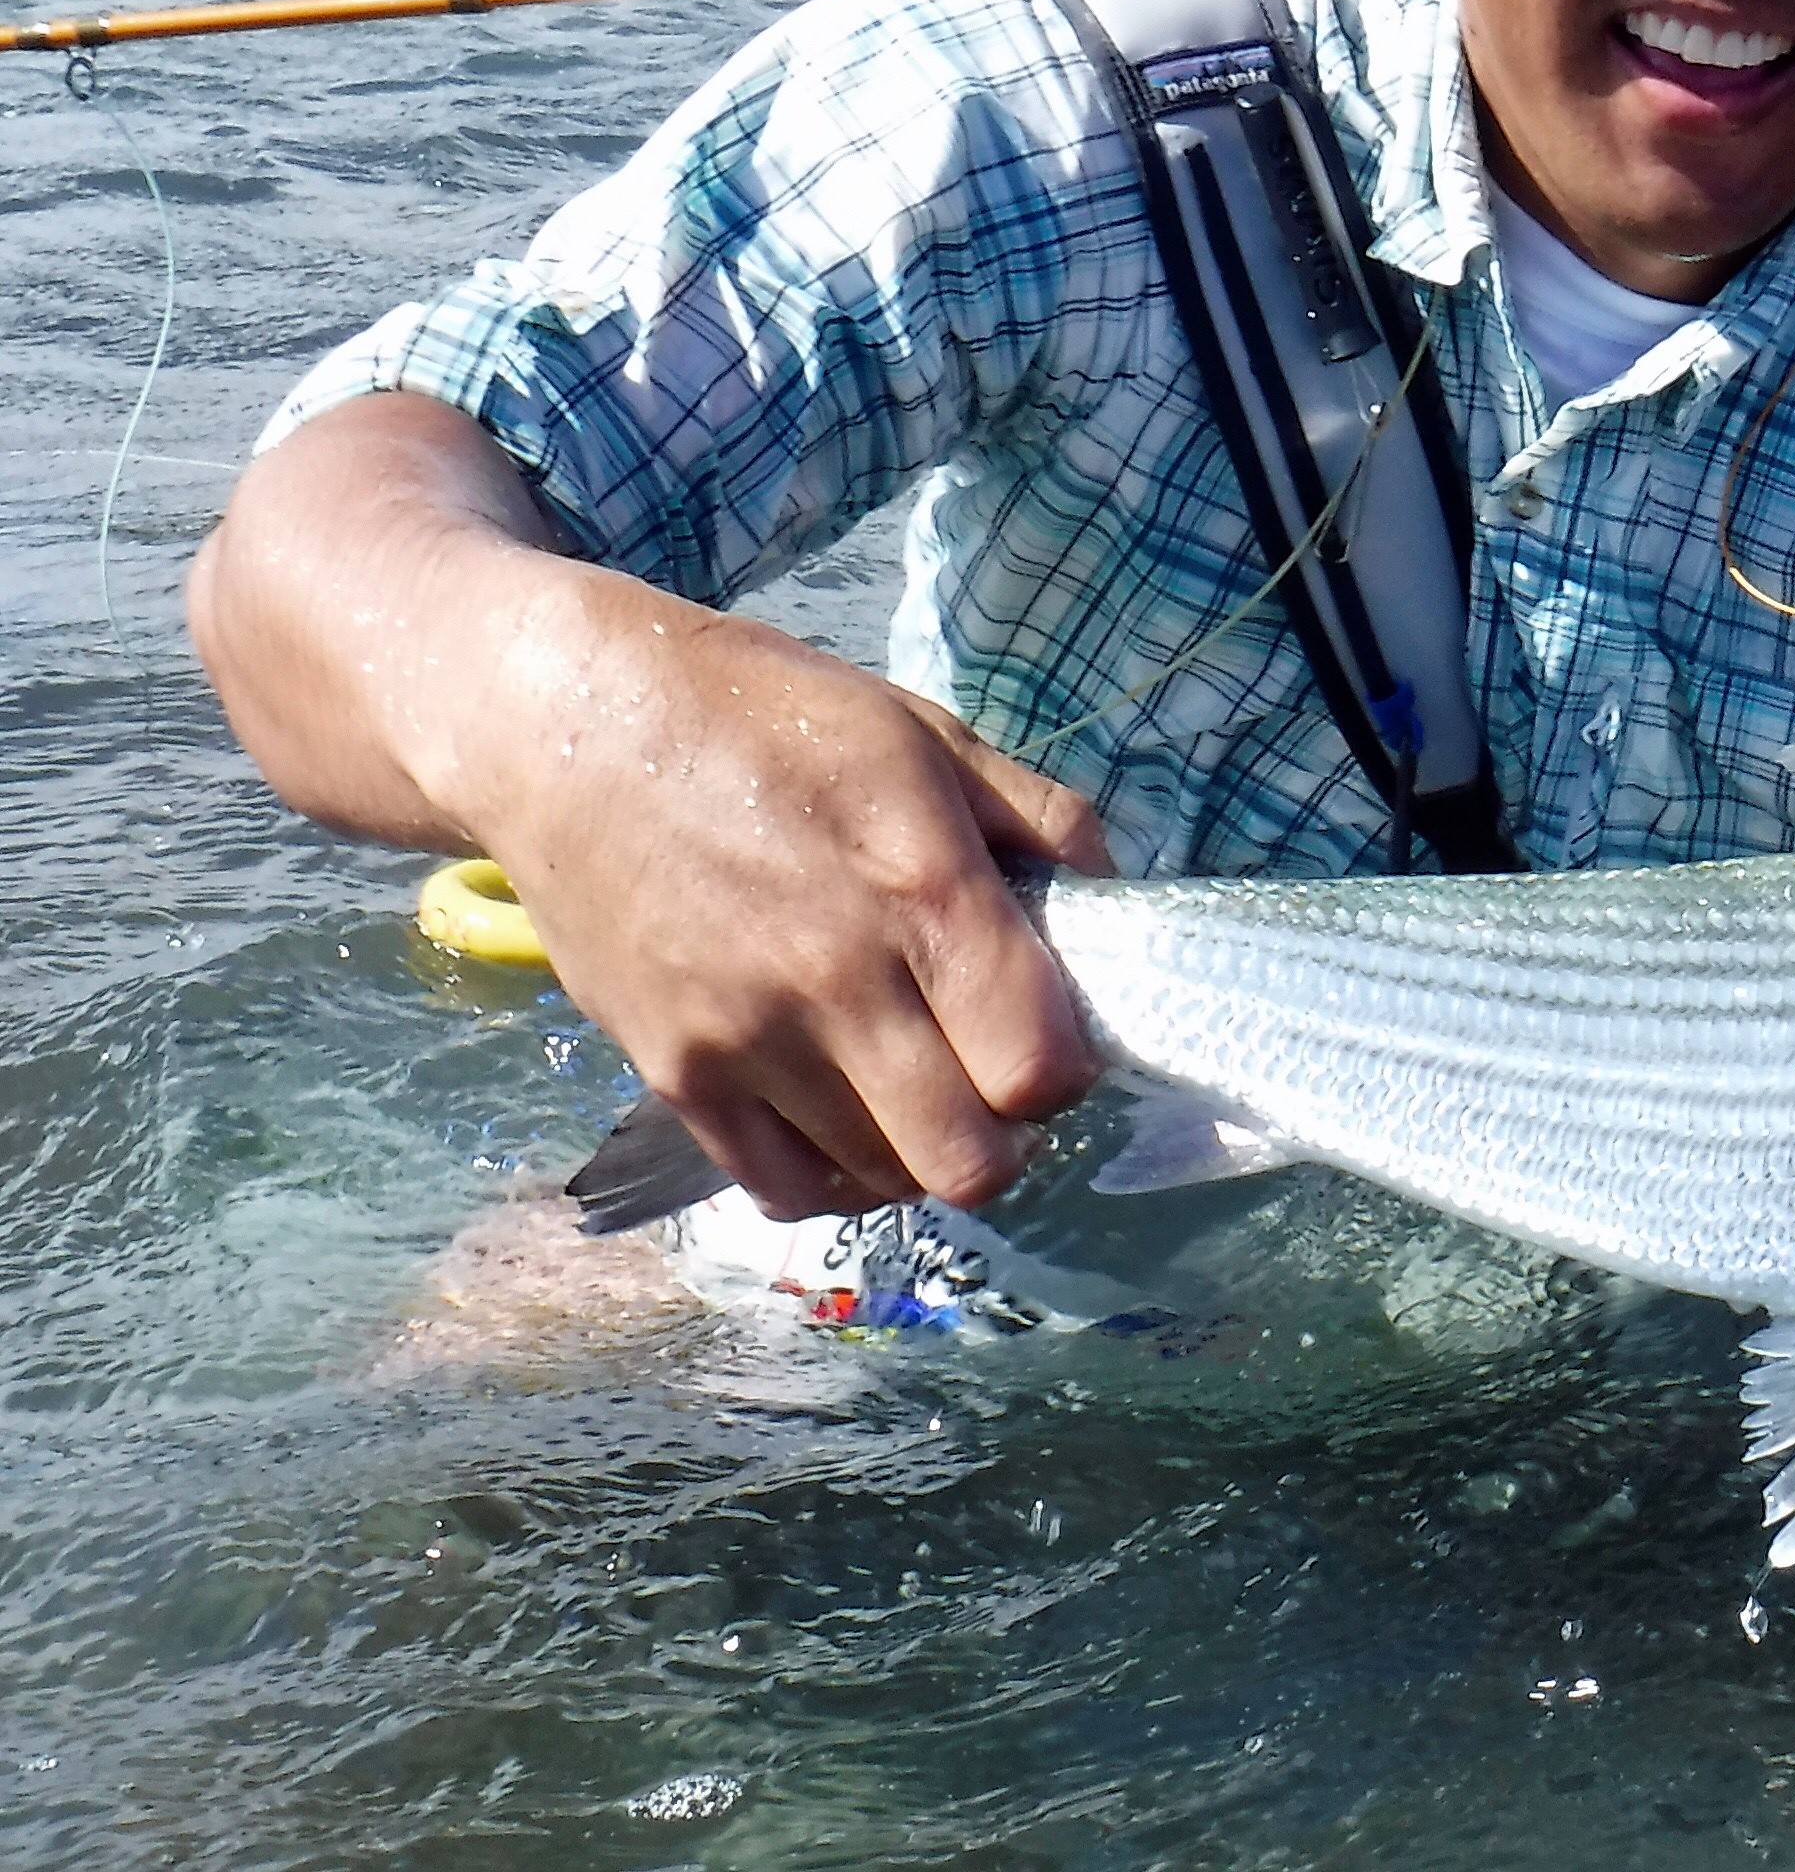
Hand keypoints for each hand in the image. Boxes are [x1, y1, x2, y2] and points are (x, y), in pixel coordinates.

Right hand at [191, 393, 1107, 1222]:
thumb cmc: (761, 717)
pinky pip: (783, 1189)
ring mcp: (745, 1042)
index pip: (1039, 1064)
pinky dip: (837, 1174)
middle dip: (1012, 1132)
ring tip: (922, 1084)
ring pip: (883, 1181)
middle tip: (996, 1074)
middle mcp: (834, 982)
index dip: (1071, 1065)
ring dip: (925, 1152)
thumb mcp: (925, 732)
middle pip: (971, 1159)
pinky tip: (852, 1118)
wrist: (565, 729)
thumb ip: (1039, 817)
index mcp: (919, 890)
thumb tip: (1116, 897)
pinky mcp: (673, 1078)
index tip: (1056, 1028)